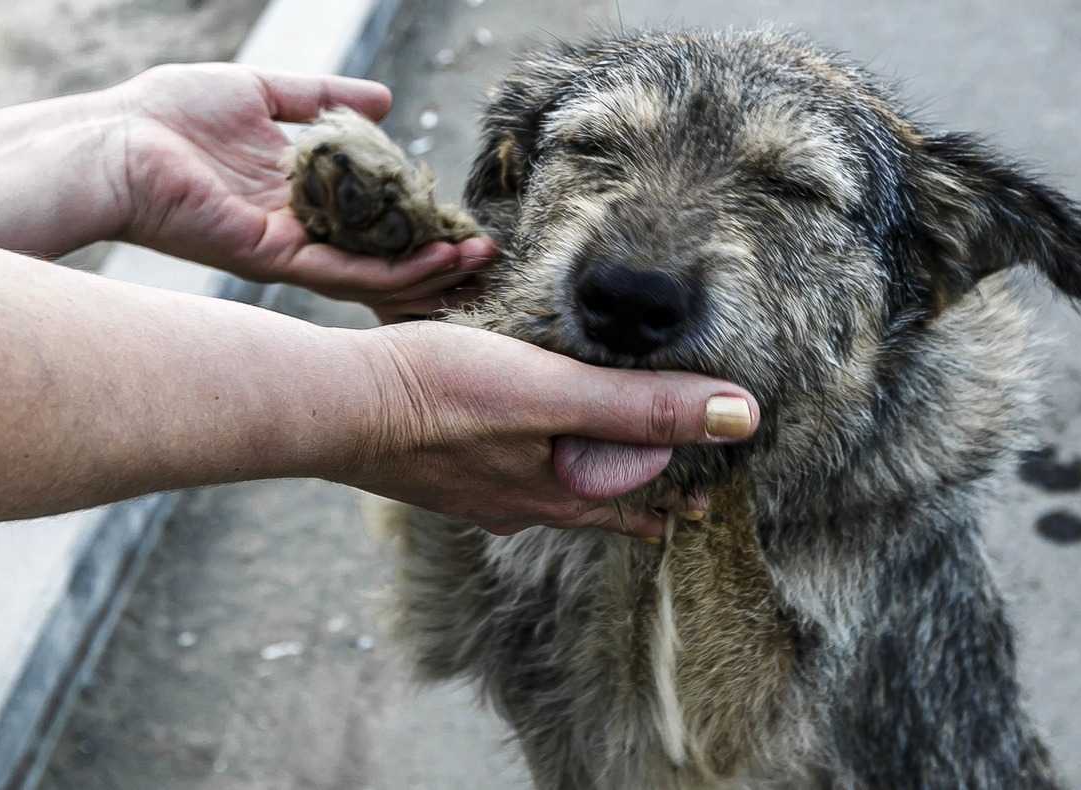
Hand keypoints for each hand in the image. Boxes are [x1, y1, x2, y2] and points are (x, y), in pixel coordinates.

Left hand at [110, 63, 493, 311]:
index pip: (372, 214)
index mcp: (299, 193)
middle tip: (487, 248)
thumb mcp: (263, 93)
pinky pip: (344, 273)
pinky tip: (434, 262)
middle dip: (435, 252)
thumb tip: (386, 99)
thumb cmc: (169, 114)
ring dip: (426, 268)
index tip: (462, 211)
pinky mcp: (274, 259)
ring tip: (474, 257)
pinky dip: (392, 271)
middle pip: (381, 250)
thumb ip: (323, 98)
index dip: (418, 216)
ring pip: (372, 272)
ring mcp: (290, 250)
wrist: (112, 140)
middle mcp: (301, 229)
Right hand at [339, 322, 758, 536]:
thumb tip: (743, 417)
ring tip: (595, 475)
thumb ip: (646, 406)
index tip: (707, 498)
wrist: (337, 406)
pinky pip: (501, 476)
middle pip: (593, 506)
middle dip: (631, 499)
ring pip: (545, 493)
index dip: (674, 499)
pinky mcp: (439, 470)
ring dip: (580, 484)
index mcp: (557, 494)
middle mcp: (520, 505)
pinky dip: (528, 466)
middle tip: (667, 498)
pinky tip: (512, 452)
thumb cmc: (445, 396)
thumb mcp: (558, 394)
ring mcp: (475, 493)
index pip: (635, 504)